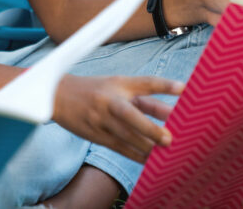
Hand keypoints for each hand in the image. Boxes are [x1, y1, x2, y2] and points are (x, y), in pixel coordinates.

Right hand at [53, 74, 184, 163]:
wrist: (58, 96)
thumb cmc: (96, 90)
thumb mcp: (117, 86)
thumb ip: (142, 98)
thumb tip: (169, 113)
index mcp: (119, 83)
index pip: (144, 82)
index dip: (164, 84)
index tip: (183, 88)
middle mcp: (110, 100)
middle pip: (131, 114)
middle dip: (150, 128)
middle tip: (168, 139)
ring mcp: (101, 119)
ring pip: (126, 136)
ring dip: (146, 146)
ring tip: (164, 152)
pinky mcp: (96, 135)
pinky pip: (119, 147)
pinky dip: (135, 154)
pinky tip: (148, 159)